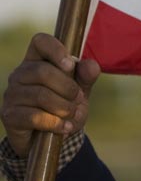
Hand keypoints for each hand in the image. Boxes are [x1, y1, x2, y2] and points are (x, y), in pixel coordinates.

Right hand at [0, 34, 100, 157]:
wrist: (48, 138)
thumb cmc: (63, 107)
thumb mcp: (79, 91)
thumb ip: (86, 77)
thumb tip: (91, 65)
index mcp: (36, 60)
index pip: (40, 41)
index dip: (56, 49)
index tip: (71, 66)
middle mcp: (20, 74)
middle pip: (42, 71)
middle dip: (67, 88)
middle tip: (78, 99)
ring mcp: (12, 94)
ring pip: (40, 95)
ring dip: (64, 107)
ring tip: (72, 115)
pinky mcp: (9, 115)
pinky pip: (34, 116)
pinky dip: (55, 123)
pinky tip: (65, 127)